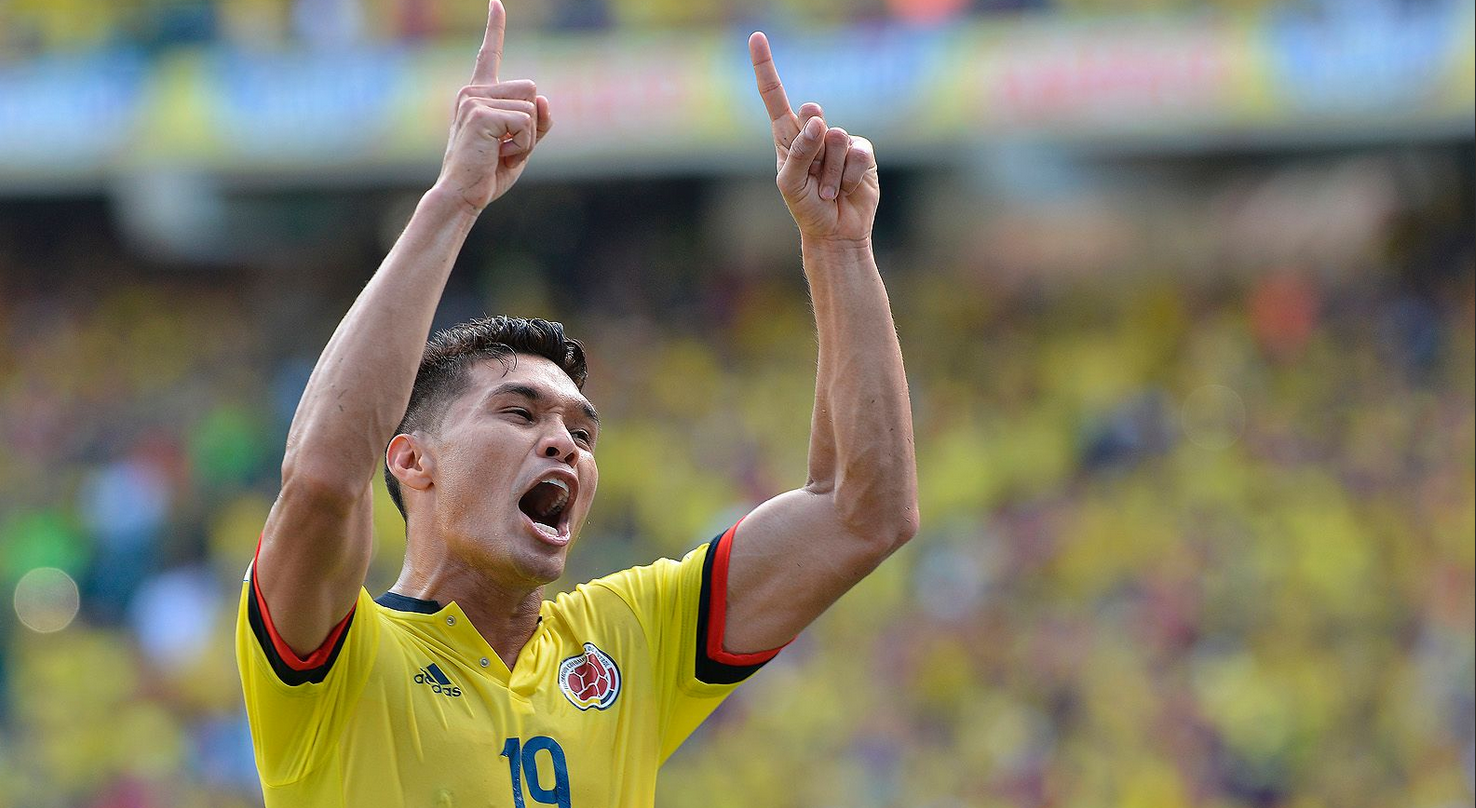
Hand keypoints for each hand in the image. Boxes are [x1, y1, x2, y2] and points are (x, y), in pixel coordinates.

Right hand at [434, 0, 552, 214]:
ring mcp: (474, 100)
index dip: (495, 28)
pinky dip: (523, 145)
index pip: (489, 55)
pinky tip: (500, 154)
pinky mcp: (481, 114)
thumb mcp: (521, 145)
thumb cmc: (487, 173)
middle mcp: (472, 92)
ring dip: (528, 137)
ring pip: (532, 107)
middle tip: (506, 148)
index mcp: (478, 96)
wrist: (462, 195)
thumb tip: (543, 99)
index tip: (496, 2)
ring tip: (501, 153)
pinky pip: (526, 123)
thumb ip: (536, 122)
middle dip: (532, 123)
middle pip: (531, 89)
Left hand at [749, 32, 878, 244]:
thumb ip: (800, 151)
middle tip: (812, 175)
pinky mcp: (860, 151)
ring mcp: (838, 140)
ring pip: (835, 138)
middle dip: (811, 145)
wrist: (836, 232)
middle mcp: (812, 132)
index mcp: (786, 136)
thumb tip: (818, 119)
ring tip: (827, 190)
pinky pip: (855, 152)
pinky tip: (845, 188)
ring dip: (829, 172)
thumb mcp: (791, 182)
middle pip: (811, 115)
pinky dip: (847, 175)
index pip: (774, 96)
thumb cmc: (805, 208)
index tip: (756, 38)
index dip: (765, 67)